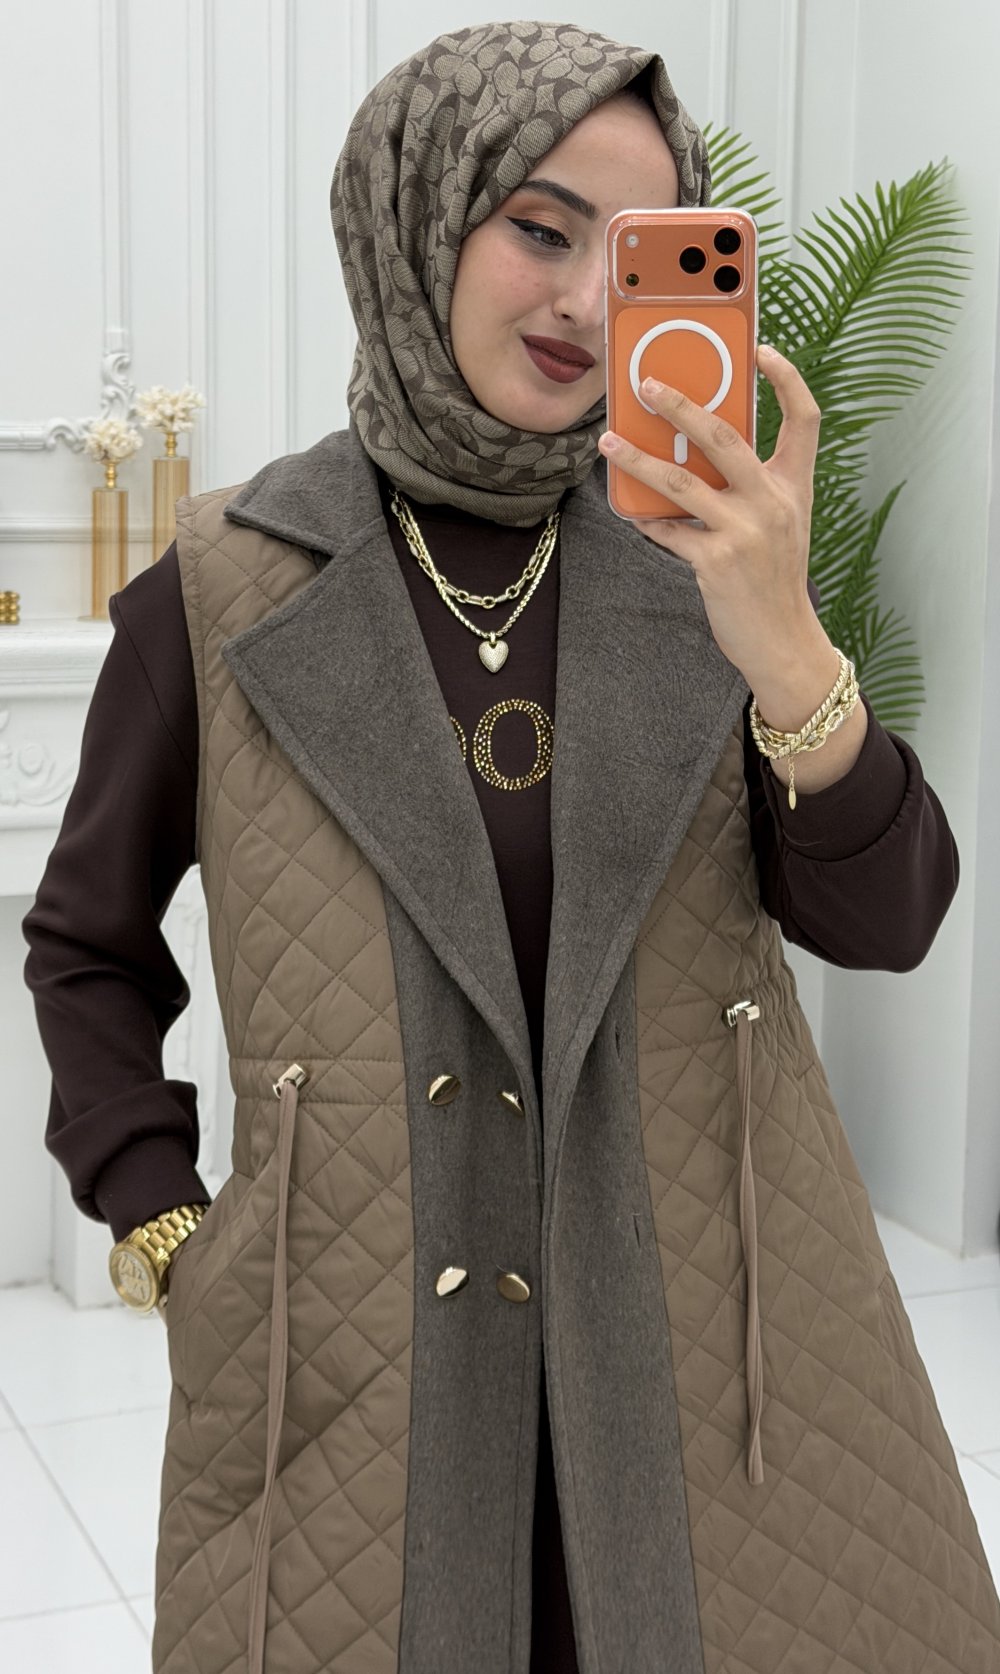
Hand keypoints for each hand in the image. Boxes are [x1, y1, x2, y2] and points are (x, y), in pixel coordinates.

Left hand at [597, 346, 867, 793]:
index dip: (787, 380)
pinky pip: (668, 530)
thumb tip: (693, 453)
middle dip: (682, 404)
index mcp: (794, 486)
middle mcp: (773, 502)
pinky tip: (627, 509)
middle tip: (647, 385)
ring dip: (639, 460)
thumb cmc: (773, 580)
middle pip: (725, 436)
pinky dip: (645, 519)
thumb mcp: (778, 525)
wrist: (783, 642)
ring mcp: (745, 531)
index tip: (763, 350)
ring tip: (608, 443)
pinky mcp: (716, 562)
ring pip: (681, 482)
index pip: (805, 419)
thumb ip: (749, 489)